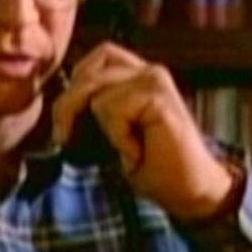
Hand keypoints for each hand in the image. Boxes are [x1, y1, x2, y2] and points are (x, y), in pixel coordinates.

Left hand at [53, 42, 234, 219]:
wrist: (191, 191)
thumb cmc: (153, 166)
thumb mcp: (112, 133)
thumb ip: (92, 110)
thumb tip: (59, 107)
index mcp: (138, 75)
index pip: (92, 61)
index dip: (73, 89)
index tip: (65, 127)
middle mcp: (148, 70)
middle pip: (87, 73)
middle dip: (68, 108)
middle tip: (66, 139)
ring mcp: (155, 79)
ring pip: (96, 93)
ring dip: (103, 129)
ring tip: (128, 147)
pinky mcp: (158, 95)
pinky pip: (112, 109)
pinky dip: (118, 137)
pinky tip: (138, 151)